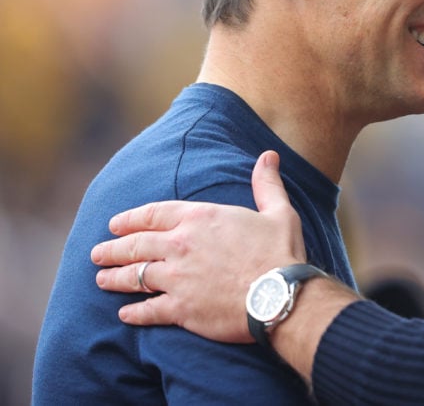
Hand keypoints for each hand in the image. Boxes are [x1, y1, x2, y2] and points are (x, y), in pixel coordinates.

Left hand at [91, 151, 306, 342]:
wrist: (280, 295)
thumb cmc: (280, 253)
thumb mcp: (279, 211)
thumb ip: (266, 184)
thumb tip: (268, 156)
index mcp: (201, 218)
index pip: (154, 214)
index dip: (131, 219)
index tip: (115, 224)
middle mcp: (181, 246)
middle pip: (136, 245)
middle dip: (113, 249)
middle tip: (97, 253)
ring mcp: (177, 278)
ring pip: (134, 276)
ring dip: (114, 278)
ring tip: (101, 280)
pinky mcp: (180, 309)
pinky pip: (147, 310)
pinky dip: (133, 312)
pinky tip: (124, 314)